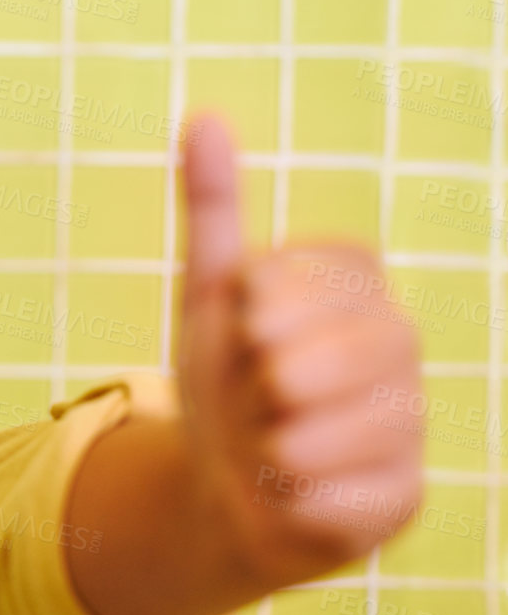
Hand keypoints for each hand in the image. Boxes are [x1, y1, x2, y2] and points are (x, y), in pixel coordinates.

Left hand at [175, 112, 425, 587]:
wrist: (221, 485)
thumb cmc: (225, 378)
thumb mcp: (209, 294)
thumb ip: (214, 209)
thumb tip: (203, 117)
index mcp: (359, 285)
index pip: (306, 276)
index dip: (256, 308)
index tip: (245, 325)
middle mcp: (399, 346)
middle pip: (317, 356)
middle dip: (257, 382)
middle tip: (253, 392)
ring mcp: (410, 423)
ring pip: (326, 430)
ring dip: (268, 442)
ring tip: (267, 442)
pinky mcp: (404, 498)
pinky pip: (335, 497)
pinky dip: (288, 496)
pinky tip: (284, 489)